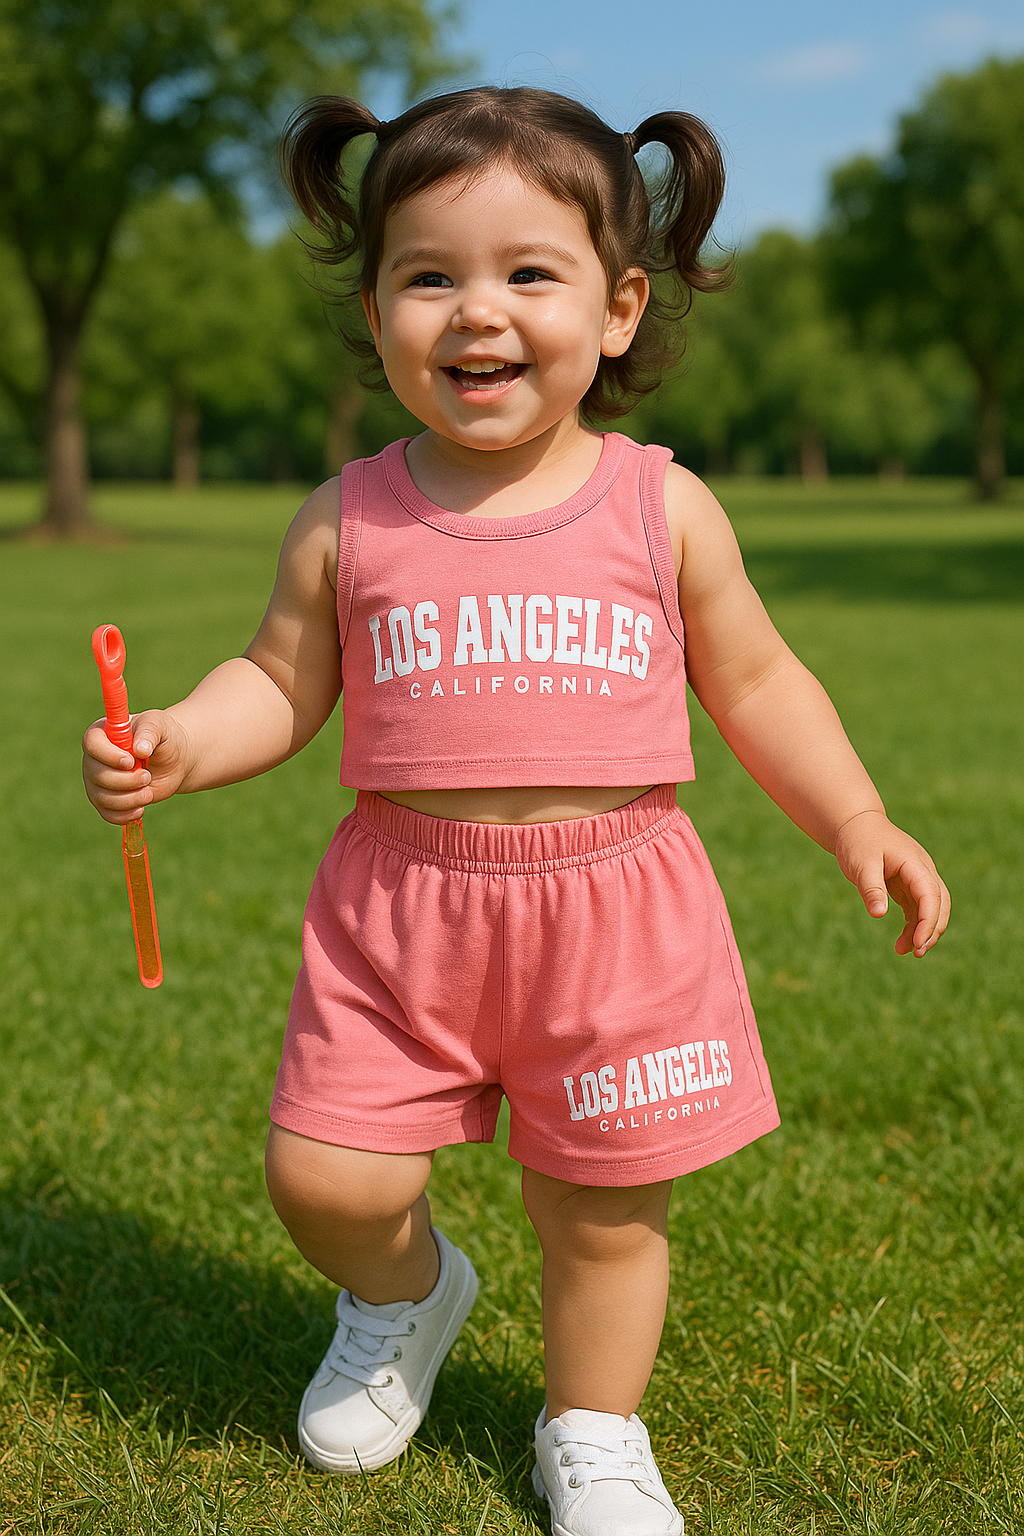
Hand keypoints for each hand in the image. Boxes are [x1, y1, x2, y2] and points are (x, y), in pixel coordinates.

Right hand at [82, 709, 190, 824]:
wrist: (173, 759)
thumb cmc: (163, 736)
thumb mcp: (159, 725)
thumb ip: (149, 732)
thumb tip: (140, 749)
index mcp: (102, 734)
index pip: (92, 744)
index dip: (109, 756)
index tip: (131, 761)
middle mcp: (94, 758)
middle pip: (97, 775)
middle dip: (125, 780)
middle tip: (147, 776)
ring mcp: (98, 781)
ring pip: (102, 797)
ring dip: (129, 798)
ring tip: (148, 792)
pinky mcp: (107, 800)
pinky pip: (107, 813)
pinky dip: (124, 815)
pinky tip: (140, 809)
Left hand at [833, 810, 950, 957]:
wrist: (856, 824)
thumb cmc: (858, 841)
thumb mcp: (861, 863)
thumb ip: (871, 888)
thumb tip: (879, 914)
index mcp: (915, 863)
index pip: (931, 894)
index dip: (928, 920)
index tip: (918, 943)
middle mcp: (923, 871)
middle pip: (940, 904)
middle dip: (932, 930)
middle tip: (916, 952)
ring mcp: (918, 878)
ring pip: (932, 909)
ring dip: (923, 931)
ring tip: (905, 952)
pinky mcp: (909, 886)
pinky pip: (919, 910)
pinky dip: (914, 927)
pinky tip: (903, 943)